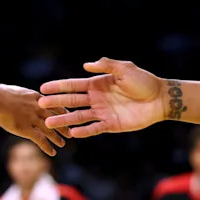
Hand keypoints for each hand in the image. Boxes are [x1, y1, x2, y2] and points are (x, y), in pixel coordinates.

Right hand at [0, 84, 68, 155]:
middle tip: (70, 132)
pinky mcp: (27, 129)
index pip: (53, 104)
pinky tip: (52, 153)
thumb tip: (19, 97)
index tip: (67, 115)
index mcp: (36, 97)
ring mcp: (33, 119)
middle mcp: (38, 108)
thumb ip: (22, 96)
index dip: (62, 111)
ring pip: (50, 130)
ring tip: (63, 144)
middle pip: (55, 118)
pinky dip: (48, 147)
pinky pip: (40, 140)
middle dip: (63, 126)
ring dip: (57, 138)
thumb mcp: (15, 91)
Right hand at [38, 58, 164, 137]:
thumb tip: (85, 66)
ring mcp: (102, 112)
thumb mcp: (125, 69)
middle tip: (40, 105)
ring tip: (49, 123)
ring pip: (79, 116)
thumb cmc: (144, 82)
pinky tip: (73, 133)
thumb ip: (106, 65)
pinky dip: (84, 131)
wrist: (160, 99)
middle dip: (56, 103)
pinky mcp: (111, 124)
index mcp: (97, 84)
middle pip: (72, 101)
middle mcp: (96, 99)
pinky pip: (94, 128)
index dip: (58, 87)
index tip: (43, 88)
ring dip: (65, 119)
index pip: (73, 85)